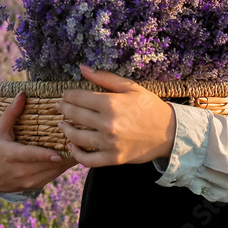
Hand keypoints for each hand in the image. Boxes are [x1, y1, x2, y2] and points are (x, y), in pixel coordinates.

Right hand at [0, 91, 77, 193]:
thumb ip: (11, 113)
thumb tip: (22, 94)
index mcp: (11, 155)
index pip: (30, 155)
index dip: (44, 156)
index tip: (58, 153)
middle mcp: (21, 170)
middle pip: (47, 164)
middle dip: (64, 154)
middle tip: (80, 141)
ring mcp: (29, 180)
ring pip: (53, 171)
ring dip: (67, 160)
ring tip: (81, 147)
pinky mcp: (36, 185)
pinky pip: (54, 175)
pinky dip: (64, 166)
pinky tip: (74, 155)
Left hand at [56, 64, 176, 167]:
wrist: (168, 132)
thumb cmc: (148, 107)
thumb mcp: (129, 87)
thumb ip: (104, 78)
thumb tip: (82, 68)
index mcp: (111, 103)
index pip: (78, 97)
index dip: (68, 95)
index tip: (65, 94)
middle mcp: (107, 124)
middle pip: (75, 115)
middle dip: (63, 109)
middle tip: (58, 106)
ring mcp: (109, 143)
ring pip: (77, 137)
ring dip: (66, 130)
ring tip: (61, 125)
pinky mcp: (113, 158)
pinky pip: (88, 159)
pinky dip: (76, 154)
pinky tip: (72, 145)